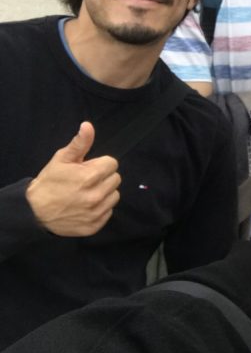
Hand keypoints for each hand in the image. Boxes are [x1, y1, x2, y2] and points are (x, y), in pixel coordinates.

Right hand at [25, 122, 120, 236]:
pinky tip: (85, 206)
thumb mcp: (61, 159)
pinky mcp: (94, 226)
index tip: (87, 168)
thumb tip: (88, 126)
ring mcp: (96, 213)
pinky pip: (108, 212)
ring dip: (104, 192)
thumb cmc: (49, 182)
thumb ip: (79, 143)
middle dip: (103, 177)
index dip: (100, 164)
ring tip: (86, 193)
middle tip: (86, 181)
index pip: (112, 163)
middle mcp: (96, 196)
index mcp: (89, 177)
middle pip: (115, 179)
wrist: (34, 211)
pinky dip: (100, 208)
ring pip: (114, 195)